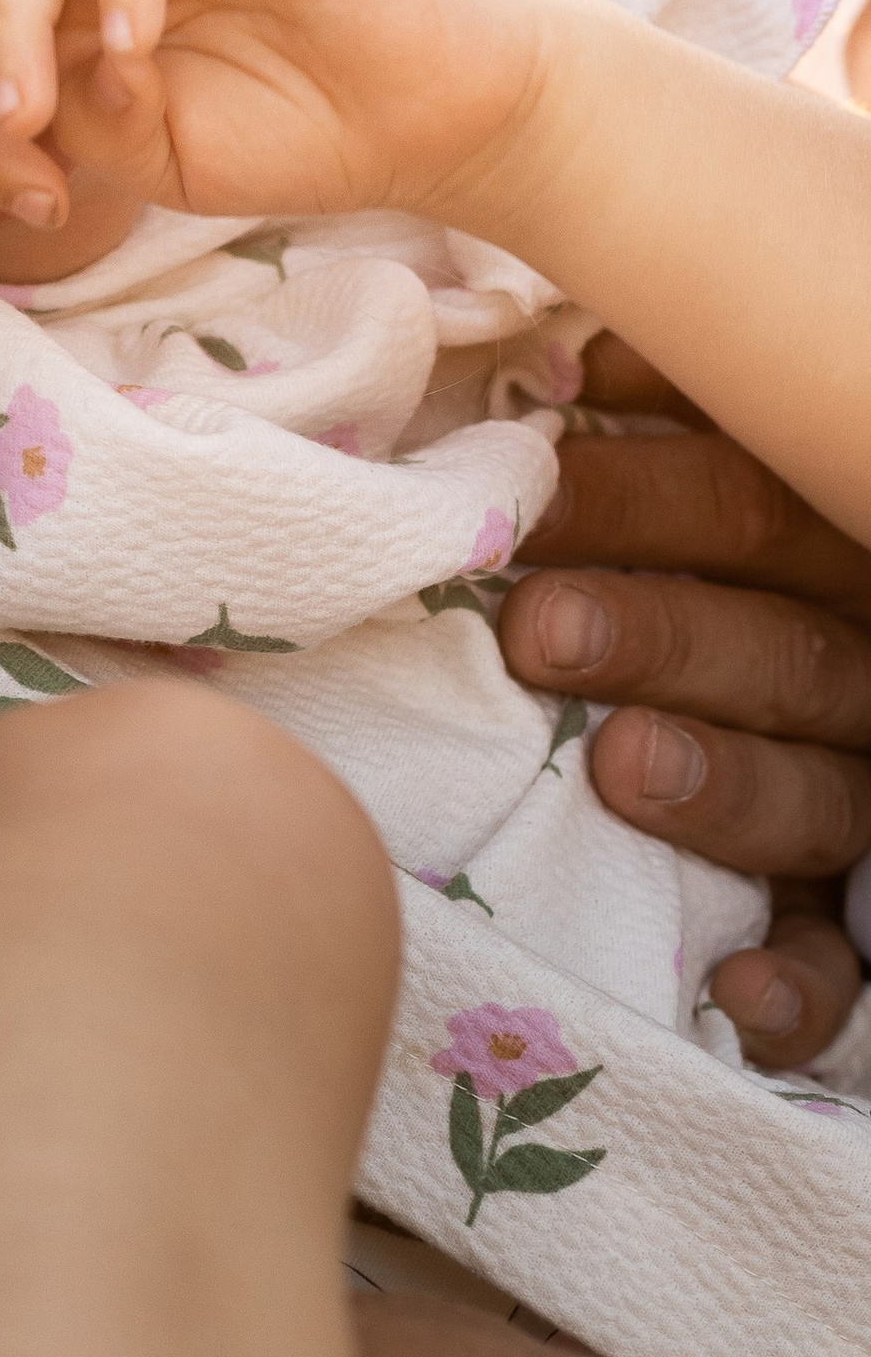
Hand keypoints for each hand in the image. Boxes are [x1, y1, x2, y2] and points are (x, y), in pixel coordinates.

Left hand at [500, 343, 870, 1066]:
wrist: (782, 649)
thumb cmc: (718, 553)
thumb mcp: (726, 464)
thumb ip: (671, 411)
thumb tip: (581, 360)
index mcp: (830, 540)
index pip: (747, 505)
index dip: (636, 495)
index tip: (519, 484)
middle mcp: (864, 661)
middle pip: (776, 646)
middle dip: (659, 636)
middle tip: (538, 632)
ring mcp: (865, 785)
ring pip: (815, 793)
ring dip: (722, 785)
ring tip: (622, 771)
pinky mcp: (859, 906)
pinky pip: (847, 961)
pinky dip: (802, 987)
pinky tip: (739, 997)